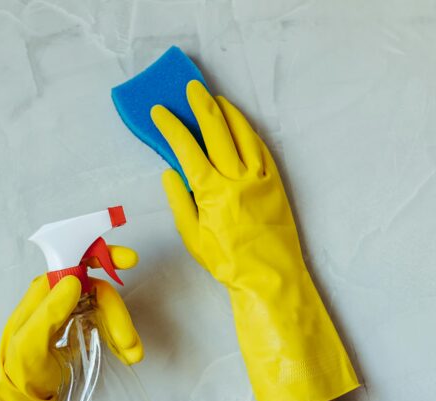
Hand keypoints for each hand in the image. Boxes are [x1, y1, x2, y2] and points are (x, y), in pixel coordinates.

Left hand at [0, 246, 141, 400]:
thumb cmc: (22, 373)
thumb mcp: (29, 346)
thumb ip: (49, 313)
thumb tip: (73, 280)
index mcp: (41, 294)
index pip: (72, 262)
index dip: (100, 255)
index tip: (129, 260)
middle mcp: (57, 298)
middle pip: (96, 289)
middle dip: (116, 311)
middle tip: (130, 341)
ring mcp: (71, 313)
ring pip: (105, 307)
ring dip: (122, 328)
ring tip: (132, 355)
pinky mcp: (81, 329)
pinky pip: (106, 323)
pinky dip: (120, 337)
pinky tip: (126, 354)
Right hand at [152, 81, 358, 400]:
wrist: (270, 276)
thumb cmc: (228, 262)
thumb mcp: (193, 238)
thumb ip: (180, 201)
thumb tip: (170, 172)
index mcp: (211, 192)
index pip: (186, 149)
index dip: (171, 127)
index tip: (159, 112)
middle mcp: (236, 179)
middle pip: (216, 131)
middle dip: (200, 107)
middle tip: (191, 89)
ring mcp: (259, 178)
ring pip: (242, 134)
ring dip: (227, 113)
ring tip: (216, 99)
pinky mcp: (275, 183)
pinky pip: (261, 150)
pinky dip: (249, 133)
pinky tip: (241, 125)